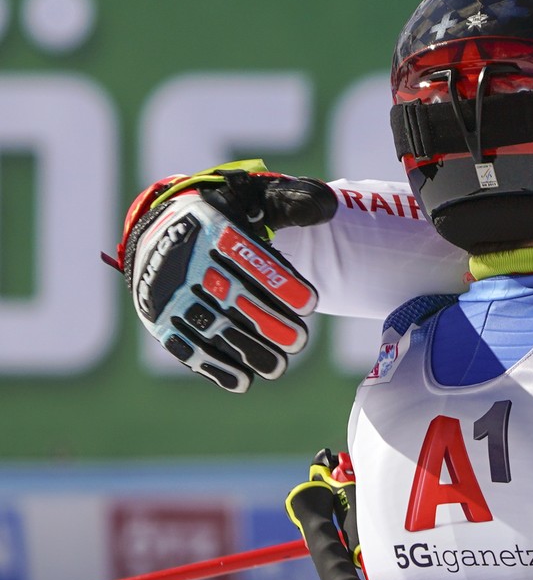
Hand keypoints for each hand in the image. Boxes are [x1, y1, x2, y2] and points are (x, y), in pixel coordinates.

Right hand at [108, 161, 333, 391]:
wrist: (162, 229)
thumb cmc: (225, 218)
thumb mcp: (254, 199)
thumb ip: (292, 202)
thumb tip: (326, 209)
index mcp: (210, 228)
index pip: (247, 257)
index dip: (279, 282)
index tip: (309, 303)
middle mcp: (184, 260)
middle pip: (229, 296)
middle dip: (267, 323)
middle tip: (299, 341)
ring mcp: (169, 292)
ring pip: (208, 326)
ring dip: (244, 351)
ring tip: (278, 368)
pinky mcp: (160, 318)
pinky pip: (184, 345)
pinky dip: (212, 366)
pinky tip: (241, 381)